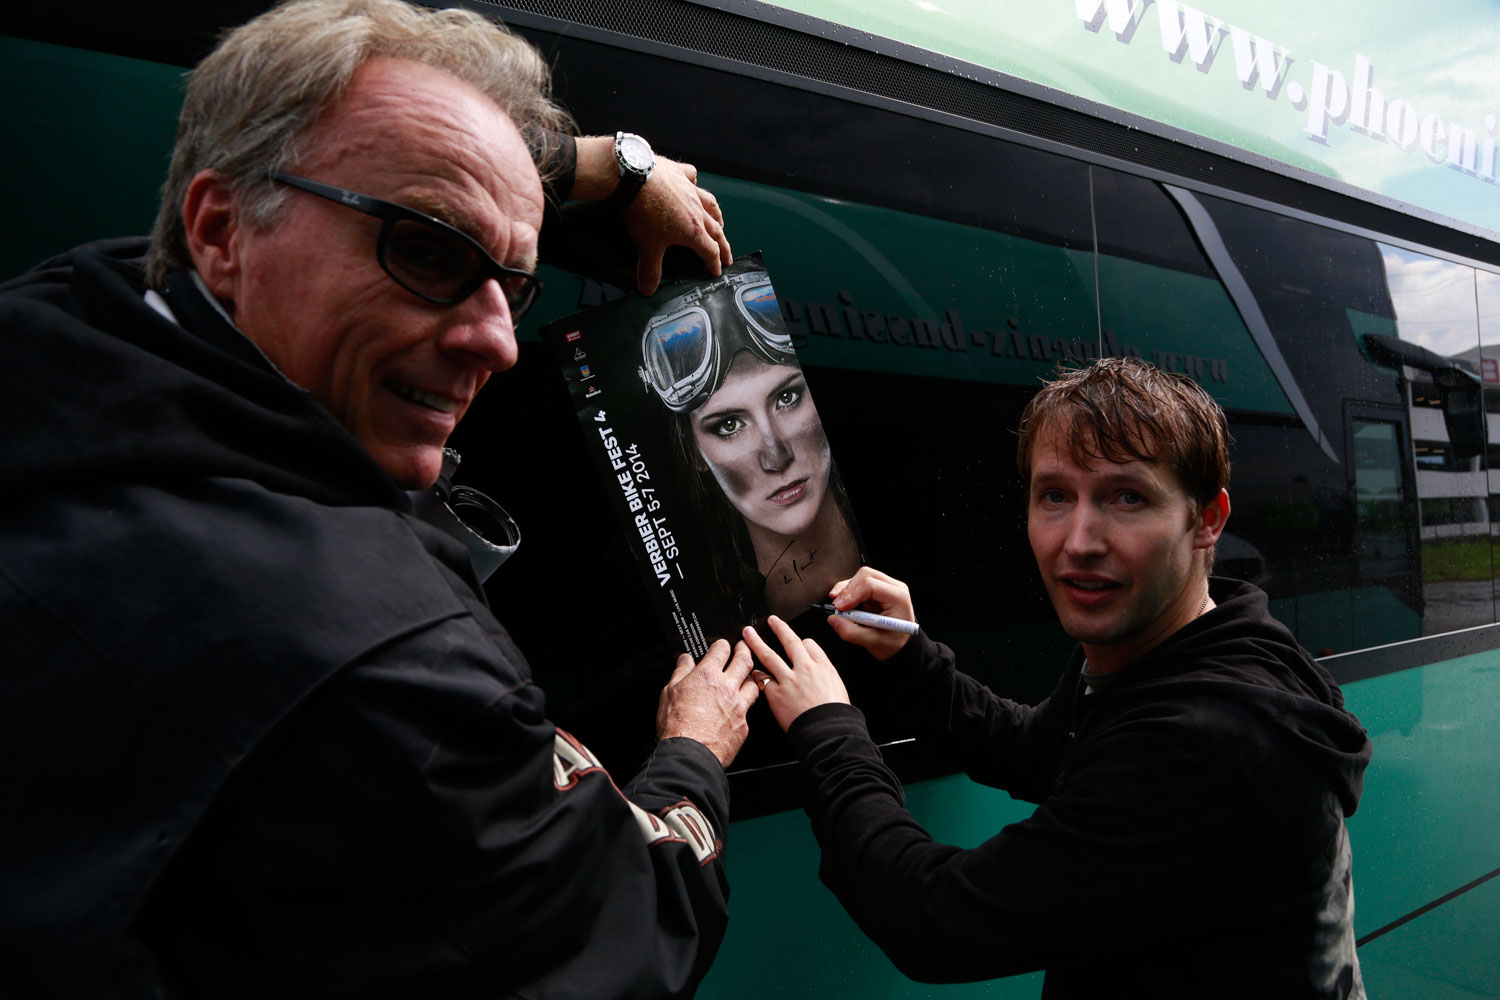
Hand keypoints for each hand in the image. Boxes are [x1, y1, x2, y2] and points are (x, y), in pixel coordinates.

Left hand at [622, 156, 731, 293]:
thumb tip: (648, 290)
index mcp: (693, 230)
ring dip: (717, 216)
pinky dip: (694, 182)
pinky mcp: (678, 173)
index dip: (714, 263)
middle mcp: (696, 209)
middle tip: (728, 254)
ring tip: (720, 223)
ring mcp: (689, 189)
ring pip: (710, 204)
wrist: (633, 177)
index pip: (710, 251)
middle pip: (716, 230)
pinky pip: (692, 177)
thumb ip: (650, 269)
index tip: (717, 270)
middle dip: (723, 245)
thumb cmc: (644, 212)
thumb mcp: (647, 245)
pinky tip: (693, 183)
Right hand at [655, 639, 758, 767]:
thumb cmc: (677, 726)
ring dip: (751, 677)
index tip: (722, 646)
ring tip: (748, 675)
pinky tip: (741, 706)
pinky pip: (749, 710)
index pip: (721, 650)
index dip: (722, 645)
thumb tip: (685, 661)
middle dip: (745, 651)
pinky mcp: (743, 725)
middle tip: (743, 649)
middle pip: (744, 661)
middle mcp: (727, 688)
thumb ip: (680, 673)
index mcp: (707, 676)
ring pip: (754, 684)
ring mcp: (738, 706)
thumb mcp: (669, 693)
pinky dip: (745, 705)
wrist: (690, 754)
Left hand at [741, 616, 849, 731]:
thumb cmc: (836, 715)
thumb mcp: (839, 688)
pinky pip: (762, 679)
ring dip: (756, 642)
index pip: (809, 645)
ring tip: (748, 634)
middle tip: (771, 620)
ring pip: (769, 655)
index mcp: (823, 667)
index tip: (797, 643)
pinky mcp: (777, 694)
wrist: (829, 731)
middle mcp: (805, 669)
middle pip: (789, 642)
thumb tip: (818, 674)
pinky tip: (751, 671)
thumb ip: (825, 676)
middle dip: (779, 628)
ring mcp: (789, 680)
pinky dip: (756, 674)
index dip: (801, 643)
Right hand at [825, 566, 916, 660]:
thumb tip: (833, 619)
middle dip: (847, 589)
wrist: (900, 643)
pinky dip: (847, 591)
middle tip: (836, 606)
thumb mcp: (873, 642)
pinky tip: (843, 603)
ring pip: (860, 577)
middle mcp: (893, 587)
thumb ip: (852, 632)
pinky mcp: (876, 588)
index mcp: (898, 598)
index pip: (871, 585)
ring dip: (846, 590)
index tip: (839, 608)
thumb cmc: (892, 643)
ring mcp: (885, 585)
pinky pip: (858, 583)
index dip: (852, 594)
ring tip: (838, 606)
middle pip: (865, 575)